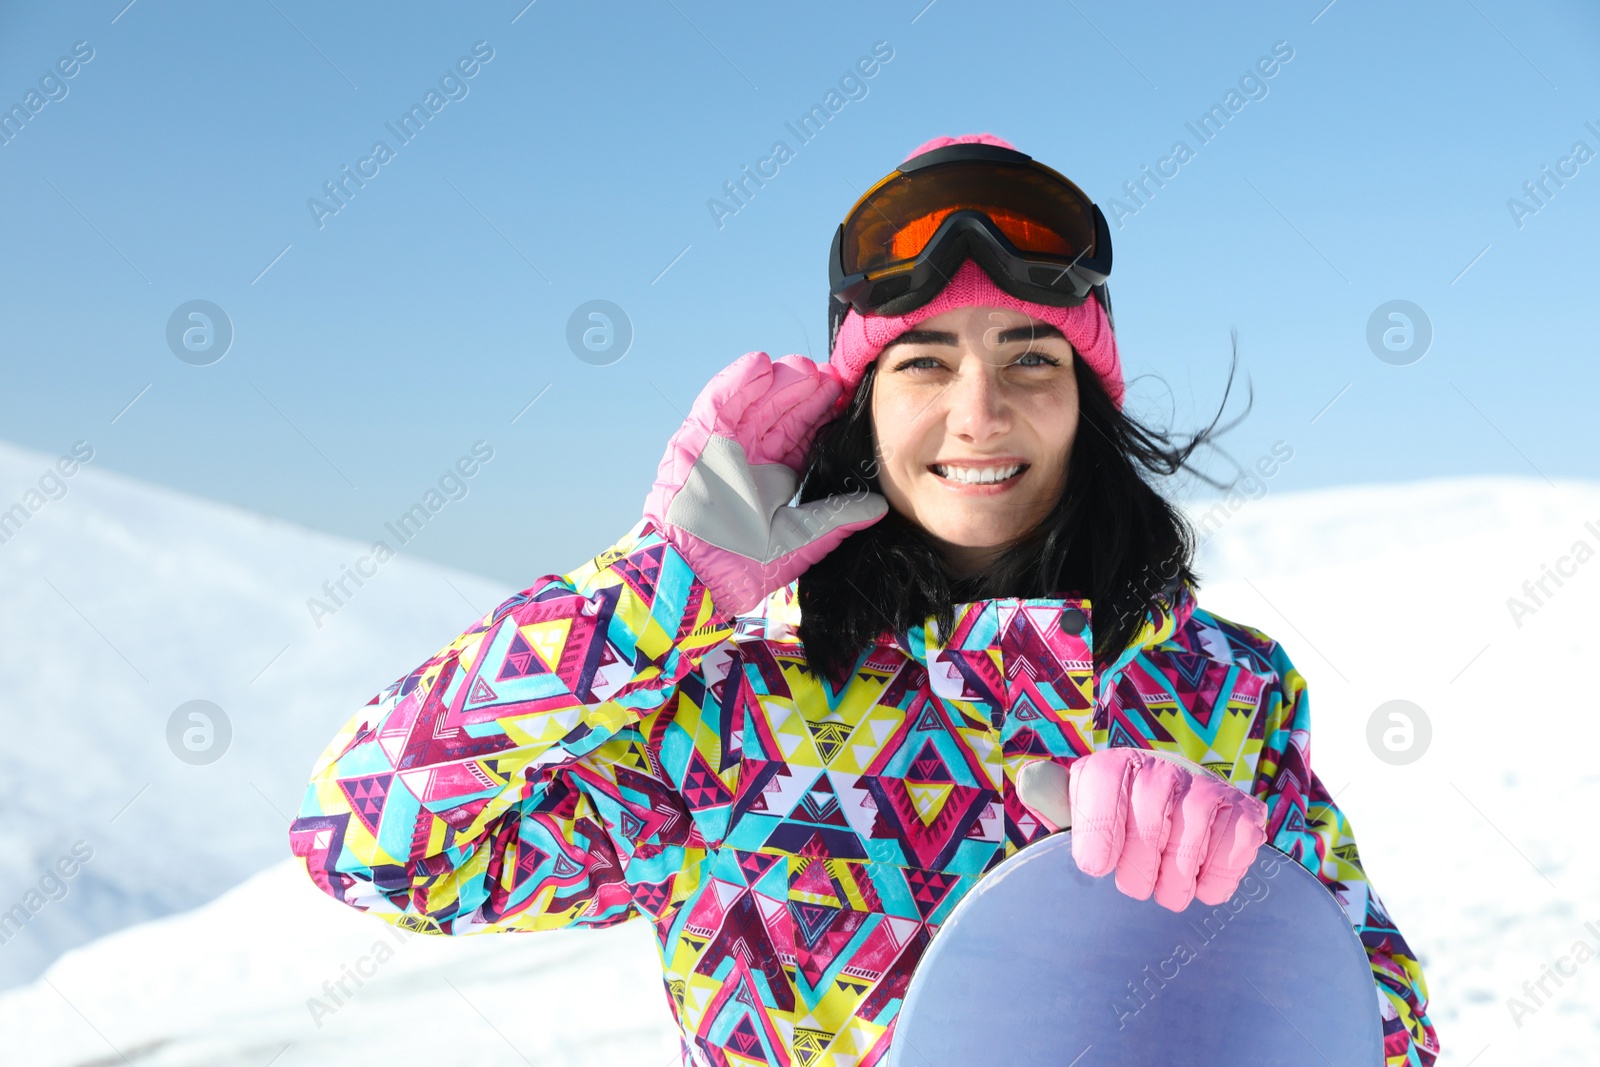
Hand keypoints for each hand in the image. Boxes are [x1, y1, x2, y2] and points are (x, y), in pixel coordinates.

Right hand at [643, 352, 887, 617]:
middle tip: (831, 376)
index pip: (801, 441)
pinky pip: (718, 403)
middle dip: (805, 395)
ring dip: (777, 383)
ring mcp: (723, 448)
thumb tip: (879, 506)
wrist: (692, 572)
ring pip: (754, 405)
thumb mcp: (799, 540)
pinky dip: (736, 382)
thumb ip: (837, 518)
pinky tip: (760, 364)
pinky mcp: (697, 439)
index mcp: (774, 484)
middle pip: (780, 417)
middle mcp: (750, 462)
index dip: (820, 419)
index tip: (843, 399)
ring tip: (805, 367)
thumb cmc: (741, 565)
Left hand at [1066, 748, 1268, 911]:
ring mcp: (1207, 789)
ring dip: (1173, 883)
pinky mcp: (1245, 813)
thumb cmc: (1122, 824)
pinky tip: (1199, 875)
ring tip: (1166, 883)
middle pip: (1147, 830)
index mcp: (1115, 766)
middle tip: (1137, 881)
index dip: (1099, 834)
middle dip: (1138, 872)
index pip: (1102, 785)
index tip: (1098, 866)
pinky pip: (1229, 855)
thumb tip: (1030, 779)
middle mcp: (1163, 769)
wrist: (1181, 821)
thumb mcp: (1082, 809)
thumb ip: (1053, 797)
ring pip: (1187, 847)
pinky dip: (1212, 881)